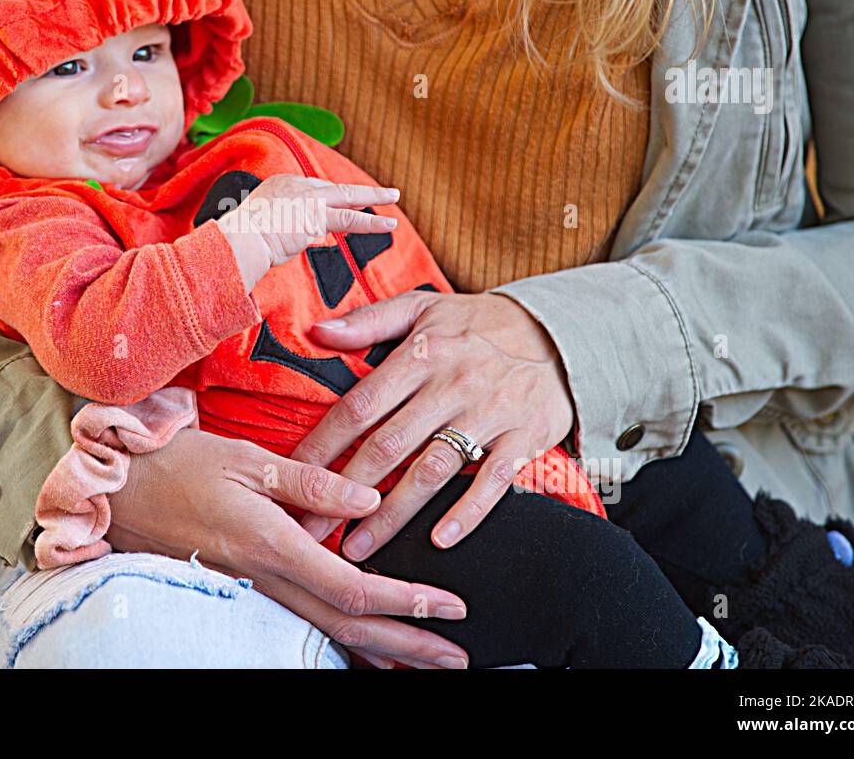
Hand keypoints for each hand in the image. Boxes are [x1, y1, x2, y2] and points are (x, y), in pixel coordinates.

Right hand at [106, 427, 469, 668]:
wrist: (115, 490)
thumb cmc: (177, 464)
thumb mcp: (247, 460)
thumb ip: (313, 482)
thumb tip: (369, 500)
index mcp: (272, 544)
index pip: (352, 588)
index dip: (406, 602)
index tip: (449, 606)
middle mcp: (264, 579)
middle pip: (348, 628)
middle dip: (406, 646)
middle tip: (454, 657)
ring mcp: (250, 590)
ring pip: (325, 634)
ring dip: (379, 653)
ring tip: (422, 661)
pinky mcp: (241, 589)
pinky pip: (300, 623)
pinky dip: (340, 641)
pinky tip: (362, 647)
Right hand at [218, 176, 398, 291]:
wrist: (238, 241)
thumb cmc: (240, 241)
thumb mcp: (257, 228)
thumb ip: (275, 230)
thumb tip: (278, 244)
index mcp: (280, 184)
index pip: (312, 190)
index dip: (328, 199)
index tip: (339, 204)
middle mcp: (295, 185)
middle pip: (334, 187)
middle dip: (359, 190)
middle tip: (383, 190)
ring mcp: (307, 198)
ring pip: (348, 197)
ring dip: (374, 198)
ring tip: (395, 197)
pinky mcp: (316, 216)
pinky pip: (350, 219)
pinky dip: (371, 222)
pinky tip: (389, 224)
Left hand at [293, 291, 575, 560]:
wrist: (559, 332)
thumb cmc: (477, 324)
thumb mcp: (422, 307)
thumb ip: (369, 321)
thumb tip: (317, 330)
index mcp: (421, 353)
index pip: (361, 405)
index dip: (324, 444)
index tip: (294, 477)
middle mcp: (452, 384)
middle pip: (389, 445)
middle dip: (345, 491)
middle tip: (312, 527)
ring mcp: (491, 412)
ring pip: (433, 470)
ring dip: (394, 514)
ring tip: (359, 547)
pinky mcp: (526, 436)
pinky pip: (494, 481)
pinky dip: (468, 512)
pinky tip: (438, 541)